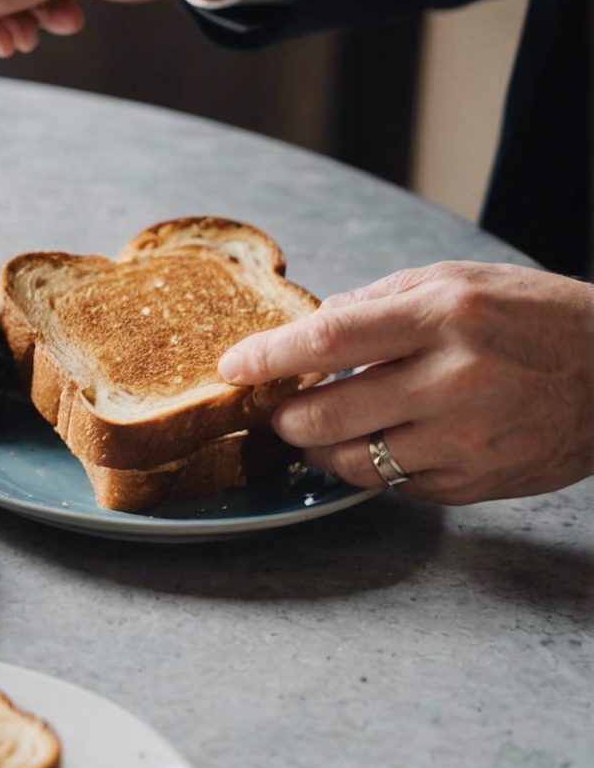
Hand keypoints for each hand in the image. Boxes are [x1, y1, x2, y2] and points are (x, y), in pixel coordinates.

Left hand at [218, 262, 593, 503]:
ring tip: (317, 428)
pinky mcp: (474, 482)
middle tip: (276, 409)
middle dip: (284, 416)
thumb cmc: (533, 319)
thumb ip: (375, 304)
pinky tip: (382, 441)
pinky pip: (394, 484)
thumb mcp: (456, 283)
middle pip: (325, 414)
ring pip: (350, 461)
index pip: (328, 340)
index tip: (233, 367)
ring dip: (318, 448)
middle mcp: (453, 380)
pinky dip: (374, 464)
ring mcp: (465, 439)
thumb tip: (304, 329)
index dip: (268, 357)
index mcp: (443, 316)